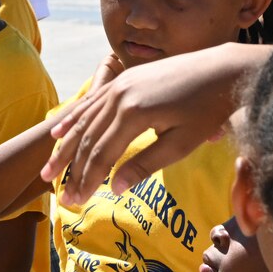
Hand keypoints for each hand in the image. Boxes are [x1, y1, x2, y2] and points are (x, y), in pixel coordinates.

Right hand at [43, 44, 264, 202]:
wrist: (223, 69)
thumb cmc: (208, 110)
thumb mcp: (181, 143)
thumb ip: (145, 165)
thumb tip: (115, 189)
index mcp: (133, 114)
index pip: (101, 154)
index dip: (87, 180)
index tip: (76, 202)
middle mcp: (120, 95)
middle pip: (87, 138)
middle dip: (72, 170)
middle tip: (62, 196)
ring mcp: (120, 83)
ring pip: (84, 119)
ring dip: (65, 146)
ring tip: (49, 170)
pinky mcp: (125, 77)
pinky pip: (92, 100)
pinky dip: (73, 116)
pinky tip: (58, 130)